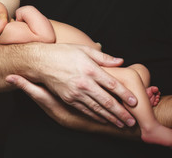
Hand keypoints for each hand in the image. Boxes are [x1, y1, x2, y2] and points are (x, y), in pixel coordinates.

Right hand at [14, 43, 136, 127]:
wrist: (40, 62)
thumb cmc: (62, 53)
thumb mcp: (83, 50)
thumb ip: (103, 57)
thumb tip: (120, 61)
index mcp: (90, 69)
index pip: (112, 84)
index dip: (124, 94)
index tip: (134, 101)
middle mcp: (84, 83)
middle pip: (106, 100)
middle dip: (120, 112)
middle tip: (131, 121)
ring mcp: (75, 92)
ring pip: (96, 108)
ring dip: (110, 117)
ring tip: (121, 124)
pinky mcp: (68, 98)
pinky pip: (85, 109)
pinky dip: (95, 116)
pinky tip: (103, 119)